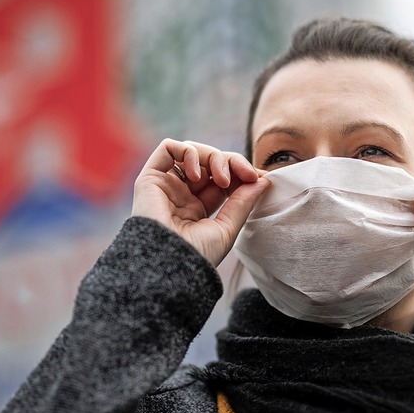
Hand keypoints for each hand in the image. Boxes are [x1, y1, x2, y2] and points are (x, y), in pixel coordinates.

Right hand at [132, 138, 269, 266]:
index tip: (260, 178)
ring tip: (222, 179)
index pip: (222, 179)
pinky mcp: (150, 177)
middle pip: (209, 162)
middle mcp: (180, 194)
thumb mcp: (227, 228)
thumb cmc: (195, 255)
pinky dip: (189, 152)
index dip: (241, 173)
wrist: (168, 265)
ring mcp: (166, 184)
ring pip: (192, 151)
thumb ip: (243, 202)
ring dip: (214, 157)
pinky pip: (168, 147)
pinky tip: (196, 173)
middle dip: (232, 162)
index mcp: (196, 209)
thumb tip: (263, 179)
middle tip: (247, 175)